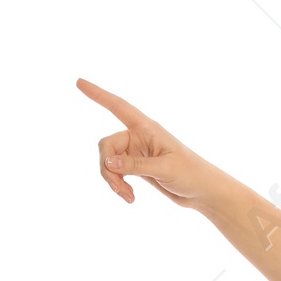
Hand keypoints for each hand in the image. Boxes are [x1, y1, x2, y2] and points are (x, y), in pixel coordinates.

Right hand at [76, 80, 217, 208]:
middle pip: (107, 146)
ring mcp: (136, 153)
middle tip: (119, 188)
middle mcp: (138, 137)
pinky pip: (116, 173)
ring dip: (113, 181)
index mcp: (146, 128)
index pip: (117, 106)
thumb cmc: (190, 173)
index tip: (79, 82)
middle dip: (107, 168)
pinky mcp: (137, 168)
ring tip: (128, 197)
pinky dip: (119, 186)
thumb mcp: (163, 168)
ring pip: (109, 162)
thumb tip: (107, 162)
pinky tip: (130, 198)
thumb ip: (134, 165)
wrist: (202, 191)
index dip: (98, 94)